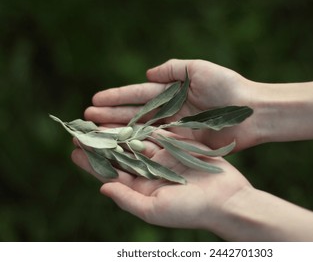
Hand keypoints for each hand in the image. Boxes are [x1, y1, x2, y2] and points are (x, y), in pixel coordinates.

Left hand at [71, 135, 250, 229]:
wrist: (226, 198)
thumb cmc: (191, 211)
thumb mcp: (154, 210)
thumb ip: (127, 199)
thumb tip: (102, 186)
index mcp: (142, 189)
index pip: (112, 174)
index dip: (92, 164)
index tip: (74, 151)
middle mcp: (151, 172)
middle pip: (121, 155)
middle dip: (102, 143)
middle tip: (83, 130)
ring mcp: (165, 157)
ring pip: (137, 140)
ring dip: (119, 130)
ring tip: (101, 119)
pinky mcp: (178, 145)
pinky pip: (157, 132)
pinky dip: (143, 123)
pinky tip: (129, 114)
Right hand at [85, 59, 260, 150]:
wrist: (252, 112)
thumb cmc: (228, 87)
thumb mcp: (199, 69)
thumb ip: (173, 68)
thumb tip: (147, 73)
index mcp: (173, 92)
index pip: (139, 94)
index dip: (117, 97)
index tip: (95, 100)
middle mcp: (171, 111)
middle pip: (136, 114)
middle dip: (111, 117)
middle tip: (87, 121)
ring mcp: (176, 129)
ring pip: (142, 132)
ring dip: (120, 133)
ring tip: (97, 135)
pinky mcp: (184, 146)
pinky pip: (157, 147)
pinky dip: (139, 148)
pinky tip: (122, 150)